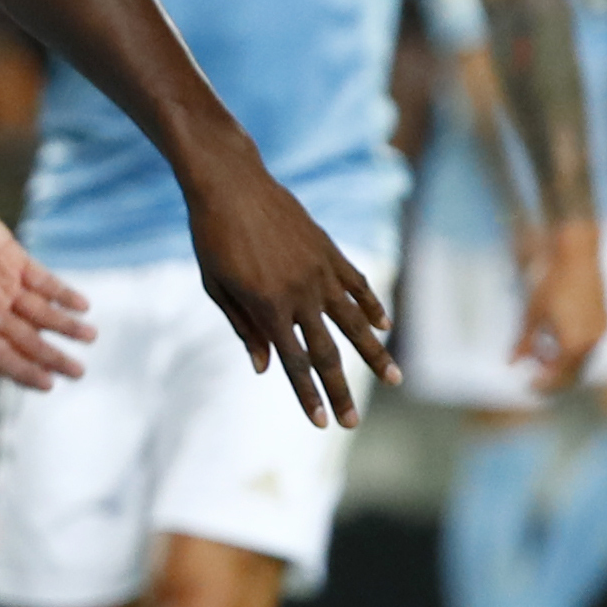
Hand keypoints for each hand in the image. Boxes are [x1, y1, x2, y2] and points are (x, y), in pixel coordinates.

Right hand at [0, 176, 96, 436]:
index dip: (22, 370)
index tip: (47, 383)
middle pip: (25, 339)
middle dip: (51, 356)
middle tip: (77, 371)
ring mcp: (1, 282)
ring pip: (40, 312)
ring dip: (64, 326)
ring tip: (89, 336)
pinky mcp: (12, 257)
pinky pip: (43, 280)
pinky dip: (62, 293)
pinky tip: (82, 304)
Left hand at [182, 160, 391, 427]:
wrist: (231, 183)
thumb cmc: (212, 236)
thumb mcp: (216, 285)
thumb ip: (243, 326)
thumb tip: (265, 367)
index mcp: (268, 306)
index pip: (293, 362)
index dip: (307, 395)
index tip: (320, 422)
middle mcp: (300, 294)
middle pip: (327, 353)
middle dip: (340, 391)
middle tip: (352, 423)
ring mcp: (320, 271)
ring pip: (355, 322)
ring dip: (375, 355)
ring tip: (395, 380)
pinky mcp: (329, 251)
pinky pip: (357, 285)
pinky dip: (372, 306)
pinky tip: (384, 326)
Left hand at [514, 215, 606, 391]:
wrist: (577, 255)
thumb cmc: (550, 283)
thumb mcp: (531, 314)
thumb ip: (523, 342)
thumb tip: (512, 363)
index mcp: (574, 344)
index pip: (558, 376)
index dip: (543, 385)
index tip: (528, 387)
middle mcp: (593, 341)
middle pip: (574, 373)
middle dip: (554, 379)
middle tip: (534, 380)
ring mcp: (602, 332)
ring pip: (583, 360)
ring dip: (563, 364)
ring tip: (541, 356)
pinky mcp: (606, 322)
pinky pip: (589, 346)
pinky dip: (573, 350)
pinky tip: (553, 340)